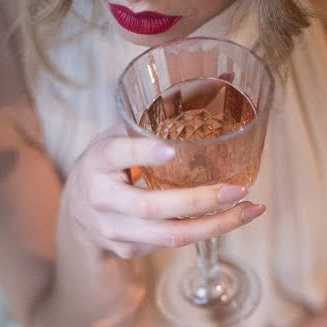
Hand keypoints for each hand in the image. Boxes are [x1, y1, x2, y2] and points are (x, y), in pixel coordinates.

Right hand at [64, 124, 265, 258]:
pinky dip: (205, 231)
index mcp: (97, 160)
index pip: (116, 154)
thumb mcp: (120, 135)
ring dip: (214, 225)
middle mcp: (101, 198)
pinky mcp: (129, 249)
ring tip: (250, 210)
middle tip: (236, 190)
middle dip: (197, 201)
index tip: (170, 149)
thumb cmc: (108, 164)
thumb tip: (226, 77)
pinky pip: (172, 242)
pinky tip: (231, 218)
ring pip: (169, 235)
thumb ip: (159, 114)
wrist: (76, 212)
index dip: (142, 153)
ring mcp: (114, 229)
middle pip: (151, 207)